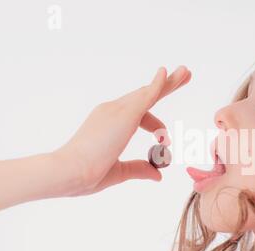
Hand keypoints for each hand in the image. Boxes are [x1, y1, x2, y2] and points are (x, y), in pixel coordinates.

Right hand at [54, 66, 190, 195]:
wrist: (68, 173)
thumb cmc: (86, 174)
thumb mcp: (119, 171)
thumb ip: (139, 169)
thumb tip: (158, 175)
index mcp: (108, 123)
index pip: (137, 114)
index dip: (155, 124)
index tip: (165, 139)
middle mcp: (112, 111)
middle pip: (144, 95)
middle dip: (165, 85)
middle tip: (183, 74)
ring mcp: (117, 110)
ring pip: (148, 92)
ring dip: (169, 82)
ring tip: (186, 71)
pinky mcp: (124, 115)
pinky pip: (146, 96)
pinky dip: (158, 84)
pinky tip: (169, 73)